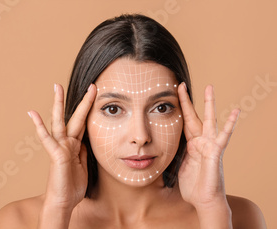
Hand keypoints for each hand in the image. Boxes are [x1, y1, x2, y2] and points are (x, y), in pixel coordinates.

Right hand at [28, 83, 96, 210]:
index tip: (96, 95)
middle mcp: (66, 143)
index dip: (89, 109)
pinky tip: (33, 113)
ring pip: (59, 121)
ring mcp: (60, 147)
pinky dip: (39, 126)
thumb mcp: (83, 166)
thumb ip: (82, 152)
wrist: (63, 202)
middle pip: (74, 117)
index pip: (82, 123)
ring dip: (58, 104)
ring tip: (56, 87)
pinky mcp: (55, 154)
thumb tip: (84, 142)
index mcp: (74, 146)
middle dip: (83, 101)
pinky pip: (46, 138)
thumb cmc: (72, 187)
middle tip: (90, 84)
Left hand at [177, 83, 239, 208]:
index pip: (183, 122)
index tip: (171, 94)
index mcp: (191, 144)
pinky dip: (229, 124)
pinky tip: (235, 111)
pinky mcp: (216, 153)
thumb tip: (158, 149)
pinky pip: (223, 136)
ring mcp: (210, 146)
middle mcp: (201, 141)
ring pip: (209, 120)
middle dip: (188, 100)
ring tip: (210, 88)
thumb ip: (173, 155)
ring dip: (209, 104)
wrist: (203, 200)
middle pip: (194, 116)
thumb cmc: (193, 185)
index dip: (178, 109)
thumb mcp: (177, 166)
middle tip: (182, 84)